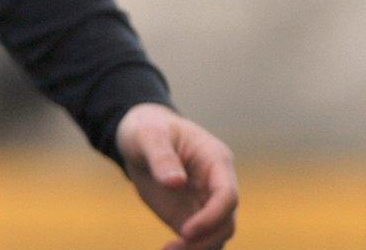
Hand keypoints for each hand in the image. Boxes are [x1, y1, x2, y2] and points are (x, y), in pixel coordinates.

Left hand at [116, 103, 237, 249]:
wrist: (138, 137)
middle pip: (226, 222)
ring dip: (197, 249)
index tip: (186, 230)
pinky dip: (189, 249)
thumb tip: (175, 183)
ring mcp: (204, 203)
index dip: (212, 216)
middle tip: (172, 248)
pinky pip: (199, 240)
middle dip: (205, 239)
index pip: (227, 195)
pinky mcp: (189, 216)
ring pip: (216, 236)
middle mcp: (216, 186)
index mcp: (216, 161)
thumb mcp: (149, 134)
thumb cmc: (147, 128)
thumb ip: (161, 156)